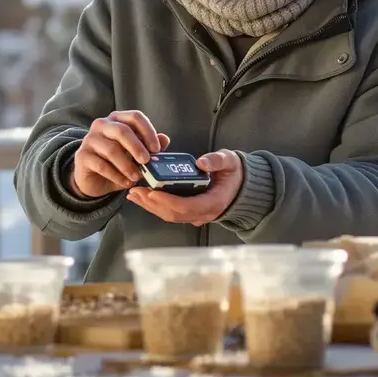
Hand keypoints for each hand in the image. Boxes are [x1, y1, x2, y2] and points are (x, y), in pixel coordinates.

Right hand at [69, 111, 170, 198]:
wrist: (93, 180)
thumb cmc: (117, 163)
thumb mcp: (135, 155)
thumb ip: (149, 147)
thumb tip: (164, 139)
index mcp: (117, 119)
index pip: (135, 117)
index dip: (148, 131)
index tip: (156, 148)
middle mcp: (102, 125)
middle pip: (122, 130)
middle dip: (137, 147)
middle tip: (147, 161)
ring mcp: (90, 139)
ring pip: (112, 150)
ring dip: (127, 166)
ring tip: (136, 177)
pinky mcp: (82, 156)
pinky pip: (102, 165)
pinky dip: (117, 176)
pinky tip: (125, 182)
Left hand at [127, 149, 242, 225]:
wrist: (242, 185)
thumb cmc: (234, 173)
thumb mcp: (230, 161)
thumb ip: (217, 161)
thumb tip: (201, 163)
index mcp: (214, 202)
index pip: (186, 206)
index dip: (167, 201)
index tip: (152, 191)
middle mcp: (204, 213)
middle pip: (173, 214)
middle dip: (152, 203)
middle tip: (136, 191)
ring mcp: (197, 215)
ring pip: (170, 215)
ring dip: (150, 206)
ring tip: (134, 194)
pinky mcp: (190, 212)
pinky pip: (171, 213)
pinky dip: (156, 205)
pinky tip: (143, 197)